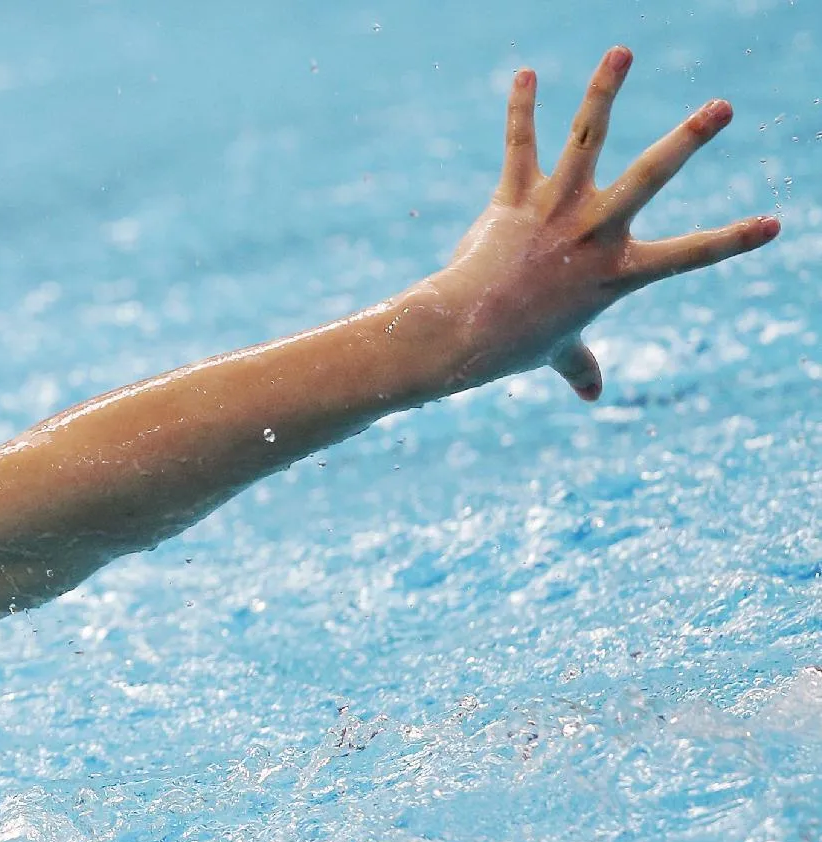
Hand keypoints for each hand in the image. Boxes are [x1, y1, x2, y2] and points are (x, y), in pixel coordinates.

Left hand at [425, 46, 779, 400]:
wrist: (463, 330)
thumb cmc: (515, 342)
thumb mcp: (558, 351)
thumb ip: (580, 364)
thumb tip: (591, 394)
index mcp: (618, 271)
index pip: (689, 256)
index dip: (734, 242)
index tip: (775, 224)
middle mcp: (593, 232)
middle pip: (650, 177)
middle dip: (690, 140)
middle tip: (722, 107)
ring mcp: (554, 209)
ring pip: (586, 138)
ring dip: (606, 90)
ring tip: (622, 50)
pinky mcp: (514, 197)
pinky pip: (520, 145)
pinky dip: (521, 108)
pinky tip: (526, 72)